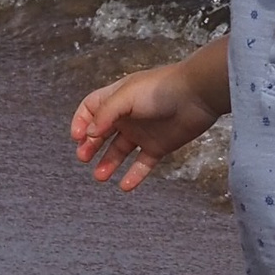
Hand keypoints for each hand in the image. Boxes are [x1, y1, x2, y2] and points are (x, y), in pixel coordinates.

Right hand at [71, 49, 224, 191]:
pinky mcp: (160, 146)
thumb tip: (88, 133)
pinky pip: (143, 164)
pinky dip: (134, 175)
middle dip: (90, 145)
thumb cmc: (161, 88)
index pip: (91, 109)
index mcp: (117, 98)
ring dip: (108, 163)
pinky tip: (125, 186)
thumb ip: (105, 115)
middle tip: (84, 157)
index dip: (81, 122)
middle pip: (102, 133)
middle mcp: (128, 116)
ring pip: (120, 151)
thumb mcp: (127, 96)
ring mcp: (143, 132)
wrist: (198, 94)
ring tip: (100, 176)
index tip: (77, 137)